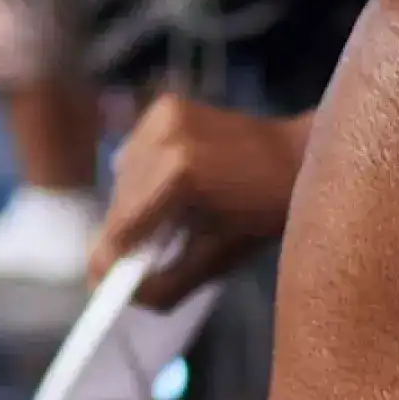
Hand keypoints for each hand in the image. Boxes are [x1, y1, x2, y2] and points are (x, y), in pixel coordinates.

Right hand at [96, 97, 308, 306]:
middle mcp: (165, 135)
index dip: (108, 258)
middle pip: (119, 201)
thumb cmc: (263, 214)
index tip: (103, 283)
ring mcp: (164, 114)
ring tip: (162, 221)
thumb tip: (126, 296)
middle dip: (123, 234)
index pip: (122, 225)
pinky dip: (142, 176)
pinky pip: (134, 153)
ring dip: (132, 204)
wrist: (295, 156)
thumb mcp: (216, 260)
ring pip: (123, 176)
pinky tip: (169, 187)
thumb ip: (167, 284)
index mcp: (180, 172)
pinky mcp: (166, 104)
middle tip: (139, 259)